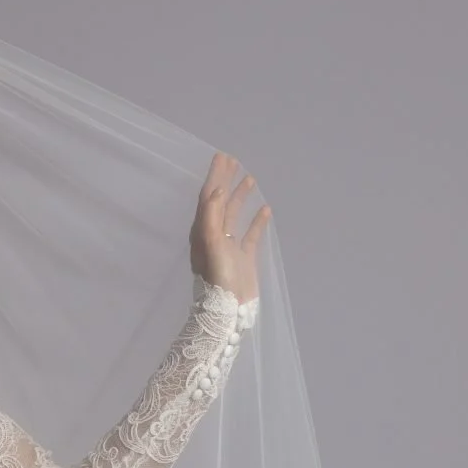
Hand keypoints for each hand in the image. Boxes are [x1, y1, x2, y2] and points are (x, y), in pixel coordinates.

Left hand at [190, 153, 269, 305]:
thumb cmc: (217, 278)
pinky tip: (266, 209)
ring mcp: (230, 246)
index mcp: (202, 231)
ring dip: (241, 196)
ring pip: (235, 215)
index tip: (221, 157)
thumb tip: (216, 191)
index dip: (214, 177)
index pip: (208, 197)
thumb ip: (211, 218)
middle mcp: (214, 235)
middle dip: (225, 180)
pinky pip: (251, 234)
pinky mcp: (244, 257)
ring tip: (250, 178)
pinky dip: (257, 220)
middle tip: (233, 160)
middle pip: (219, 201)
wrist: (228, 310)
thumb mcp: (211, 246)